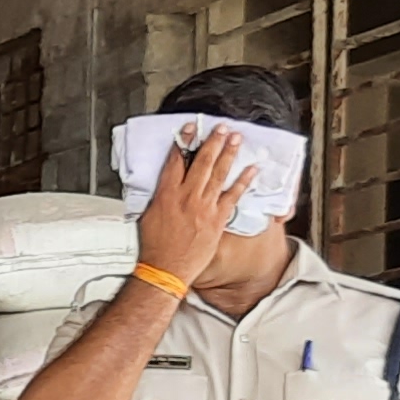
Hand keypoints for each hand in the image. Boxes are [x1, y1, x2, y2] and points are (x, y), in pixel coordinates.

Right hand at [132, 123, 251, 287]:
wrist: (165, 270)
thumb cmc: (154, 247)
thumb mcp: (148, 215)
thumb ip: (159, 197)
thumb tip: (165, 186)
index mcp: (166, 194)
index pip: (176, 161)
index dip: (184, 141)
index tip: (191, 129)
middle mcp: (186, 197)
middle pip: (202, 162)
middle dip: (212, 142)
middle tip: (221, 128)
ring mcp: (204, 207)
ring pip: (219, 174)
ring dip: (228, 153)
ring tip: (236, 139)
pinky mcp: (217, 219)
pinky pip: (233, 196)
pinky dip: (243, 182)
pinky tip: (251, 170)